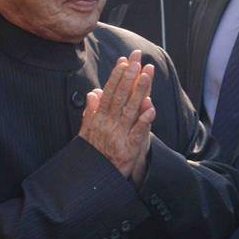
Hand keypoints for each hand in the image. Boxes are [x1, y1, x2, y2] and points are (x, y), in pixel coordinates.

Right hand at [78, 51, 155, 183]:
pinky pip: (138, 133)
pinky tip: (151, 107)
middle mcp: (108, 124)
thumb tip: (93, 93)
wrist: (92, 181)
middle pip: (120, 96)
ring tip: (147, 73)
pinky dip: (144, 120)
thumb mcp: (86, 133)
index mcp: (99, 119)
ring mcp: (119, 136)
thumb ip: (91, 112)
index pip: (110, 92)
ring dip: (139, 90)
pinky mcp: (128, 150)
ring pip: (130, 109)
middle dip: (130, 76)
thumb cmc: (92, 156)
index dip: (118, 76)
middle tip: (138, 58)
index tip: (125, 60)